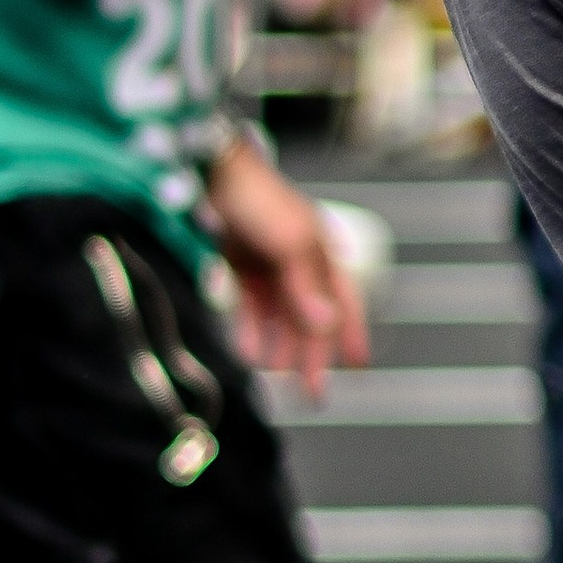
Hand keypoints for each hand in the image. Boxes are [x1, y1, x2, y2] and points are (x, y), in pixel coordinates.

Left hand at [207, 135, 370, 399]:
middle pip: (311, 316)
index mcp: (321, 251)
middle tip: (313, 393)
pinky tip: (248, 352)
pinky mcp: (238, 266)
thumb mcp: (292, 242)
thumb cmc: (256, 197)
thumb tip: (326, 326)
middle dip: (313, 355)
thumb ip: (308, 287)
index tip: (358, 369)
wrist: (203, 169)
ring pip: (280, 316)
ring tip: (276, 376)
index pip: (344, 301)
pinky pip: (250, 308)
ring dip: (281, 346)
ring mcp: (267, 263)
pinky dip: (251, 330)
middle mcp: (298, 260)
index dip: (352, 335)